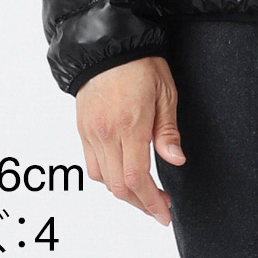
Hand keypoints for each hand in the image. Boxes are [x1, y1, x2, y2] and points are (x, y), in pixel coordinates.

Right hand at [75, 56, 185, 224]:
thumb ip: (168, 131)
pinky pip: (92, 165)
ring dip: (124, 192)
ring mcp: (91, 132)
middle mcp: (106, 133)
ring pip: (103, 180)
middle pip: (119, 186)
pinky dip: (108, 176)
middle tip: (160, 206)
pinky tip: (123, 171)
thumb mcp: (166, 92)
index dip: (151, 201)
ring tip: (145, 191)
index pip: (137, 178)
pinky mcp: (82, 129)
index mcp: (130, 124)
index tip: (164, 212)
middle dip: (141, 203)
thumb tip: (175, 160)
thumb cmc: (141, 63)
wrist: (108, 44)